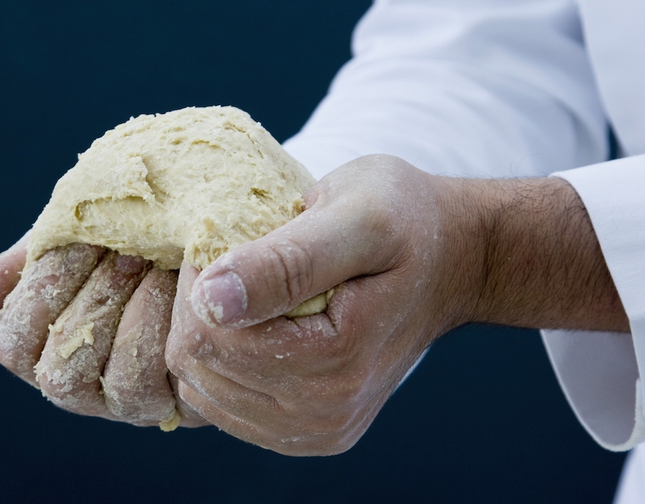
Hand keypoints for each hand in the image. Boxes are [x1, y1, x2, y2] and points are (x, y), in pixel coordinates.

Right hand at [0, 236, 205, 427]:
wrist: (205, 229)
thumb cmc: (132, 236)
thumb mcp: (68, 243)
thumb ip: (9, 277)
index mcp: (49, 347)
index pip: (14, 346)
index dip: (43, 293)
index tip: (82, 241)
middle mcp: (86, 385)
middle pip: (59, 374)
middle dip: (95, 304)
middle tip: (129, 252)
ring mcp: (134, 399)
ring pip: (112, 386)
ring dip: (134, 317)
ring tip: (159, 265)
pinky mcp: (182, 399)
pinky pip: (161, 385)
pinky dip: (168, 331)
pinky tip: (188, 289)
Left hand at [165, 153, 627, 455]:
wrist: (452, 260)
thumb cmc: (404, 222)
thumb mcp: (357, 219)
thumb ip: (287, 261)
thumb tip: (212, 300)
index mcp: (334, 362)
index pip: (208, 337)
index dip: (198, 280)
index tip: (221, 237)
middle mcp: (324, 413)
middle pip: (200, 368)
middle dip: (197, 308)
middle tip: (232, 259)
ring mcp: (315, 429)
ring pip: (202, 390)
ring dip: (206, 334)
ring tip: (243, 290)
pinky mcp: (306, 431)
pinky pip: (222, 406)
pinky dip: (220, 362)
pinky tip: (249, 324)